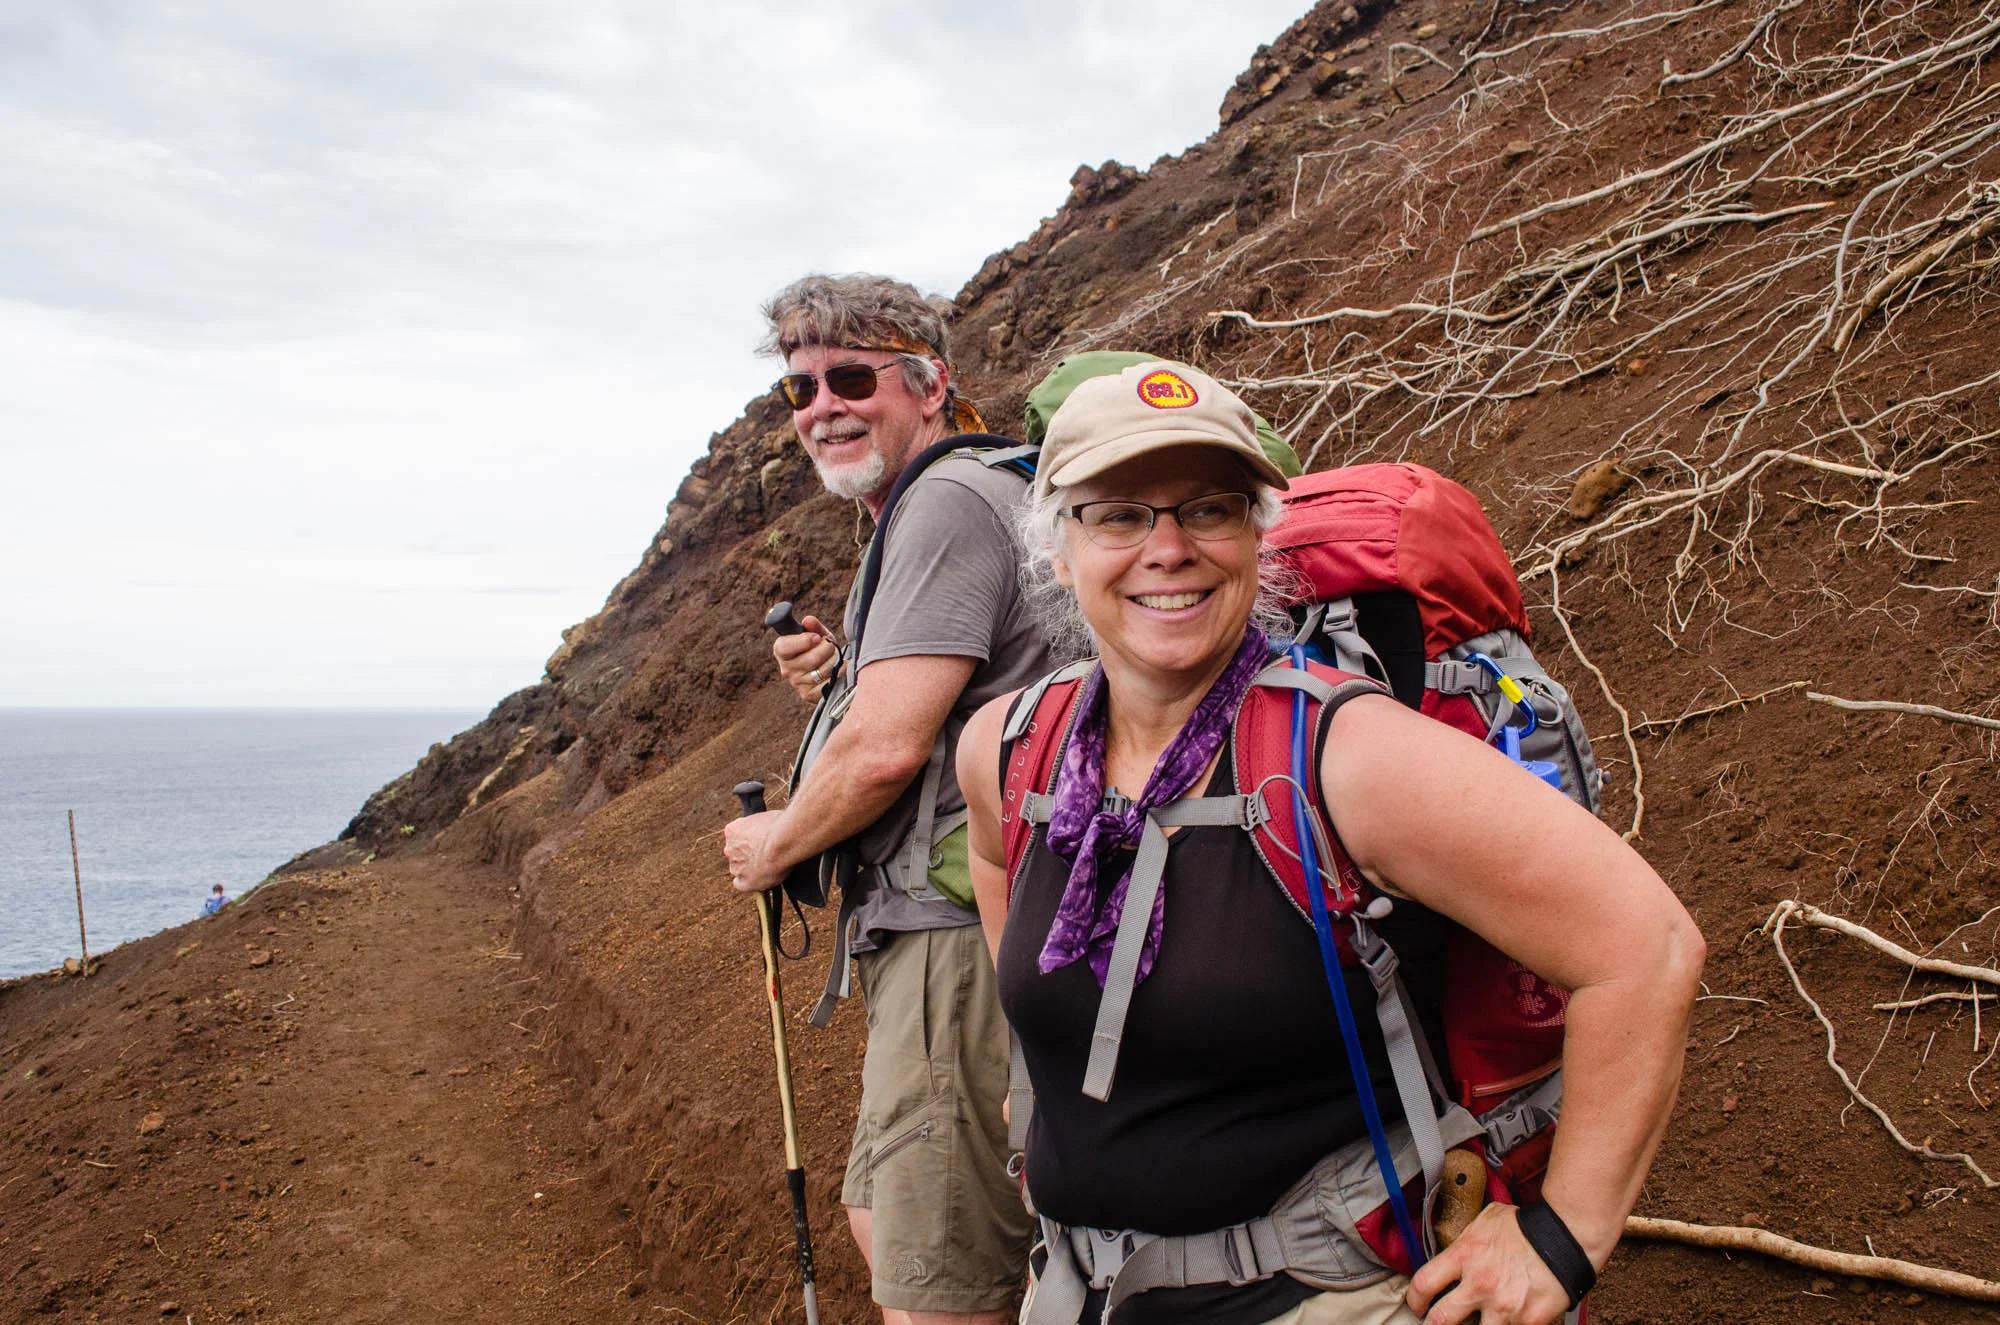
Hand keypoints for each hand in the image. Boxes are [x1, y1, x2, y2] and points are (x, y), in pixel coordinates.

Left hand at [723, 810, 789, 893]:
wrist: (784, 841)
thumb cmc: (780, 825)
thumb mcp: (766, 817)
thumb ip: (761, 826)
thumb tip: (768, 827)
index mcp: (731, 830)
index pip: (736, 836)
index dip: (749, 839)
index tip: (760, 840)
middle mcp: (729, 849)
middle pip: (736, 853)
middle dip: (748, 854)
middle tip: (766, 853)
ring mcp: (736, 866)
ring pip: (739, 869)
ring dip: (749, 868)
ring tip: (769, 866)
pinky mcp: (745, 881)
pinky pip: (741, 884)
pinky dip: (748, 884)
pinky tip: (758, 881)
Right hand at [774, 612, 840, 701]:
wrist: (826, 669)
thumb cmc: (819, 648)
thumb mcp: (818, 634)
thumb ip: (813, 626)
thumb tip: (809, 620)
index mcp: (781, 651)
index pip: (785, 647)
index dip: (804, 641)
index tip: (817, 637)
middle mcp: (786, 669)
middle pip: (811, 659)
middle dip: (827, 649)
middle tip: (830, 646)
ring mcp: (797, 684)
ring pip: (823, 670)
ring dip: (834, 661)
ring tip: (833, 657)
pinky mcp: (808, 695)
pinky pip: (829, 683)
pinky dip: (838, 673)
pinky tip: (837, 669)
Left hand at [1405, 1203, 1574, 1324]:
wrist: (1566, 1237)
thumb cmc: (1527, 1227)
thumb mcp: (1486, 1221)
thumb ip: (1466, 1240)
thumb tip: (1453, 1249)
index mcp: (1465, 1255)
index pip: (1424, 1284)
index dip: (1414, 1299)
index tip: (1417, 1305)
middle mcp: (1480, 1284)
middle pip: (1440, 1320)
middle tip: (1434, 1323)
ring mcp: (1504, 1306)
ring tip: (1477, 1321)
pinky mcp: (1528, 1322)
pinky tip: (1506, 1320)